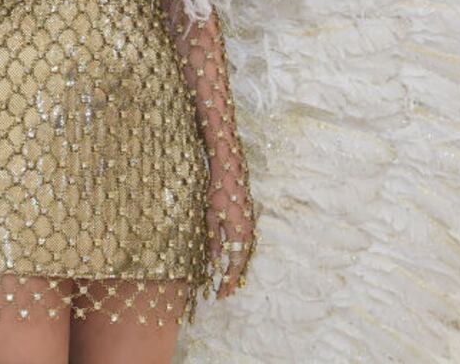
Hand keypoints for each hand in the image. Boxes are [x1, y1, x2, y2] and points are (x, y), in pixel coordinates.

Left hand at [206, 131, 255, 298]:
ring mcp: (249, 223)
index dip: (229, 280)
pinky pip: (245, 242)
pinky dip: (239, 254)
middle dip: (233, 278)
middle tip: (224, 293)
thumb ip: (213, 238)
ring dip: (237, 268)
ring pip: (245, 252)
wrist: (229, 164)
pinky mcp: (247, 216)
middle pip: (242, 261)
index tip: (222, 294)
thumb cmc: (216, 187)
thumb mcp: (210, 214)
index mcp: (239, 231)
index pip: (235, 263)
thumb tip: (213, 260)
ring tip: (228, 281)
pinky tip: (232, 258)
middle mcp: (248, 230)